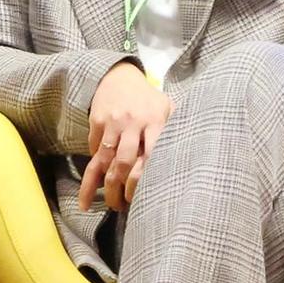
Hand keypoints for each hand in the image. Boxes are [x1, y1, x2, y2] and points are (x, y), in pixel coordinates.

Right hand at [79, 61, 172, 211]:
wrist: (118, 76)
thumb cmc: (147, 99)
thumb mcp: (167, 108)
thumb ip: (176, 129)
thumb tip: (192, 157)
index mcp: (155, 121)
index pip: (151, 154)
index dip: (145, 179)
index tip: (144, 198)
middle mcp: (133, 123)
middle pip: (125, 162)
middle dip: (123, 188)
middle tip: (123, 206)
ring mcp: (112, 123)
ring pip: (105, 160)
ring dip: (104, 186)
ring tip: (108, 204)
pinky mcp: (96, 123)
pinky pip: (94, 151)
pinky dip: (93, 171)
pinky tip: (91, 190)